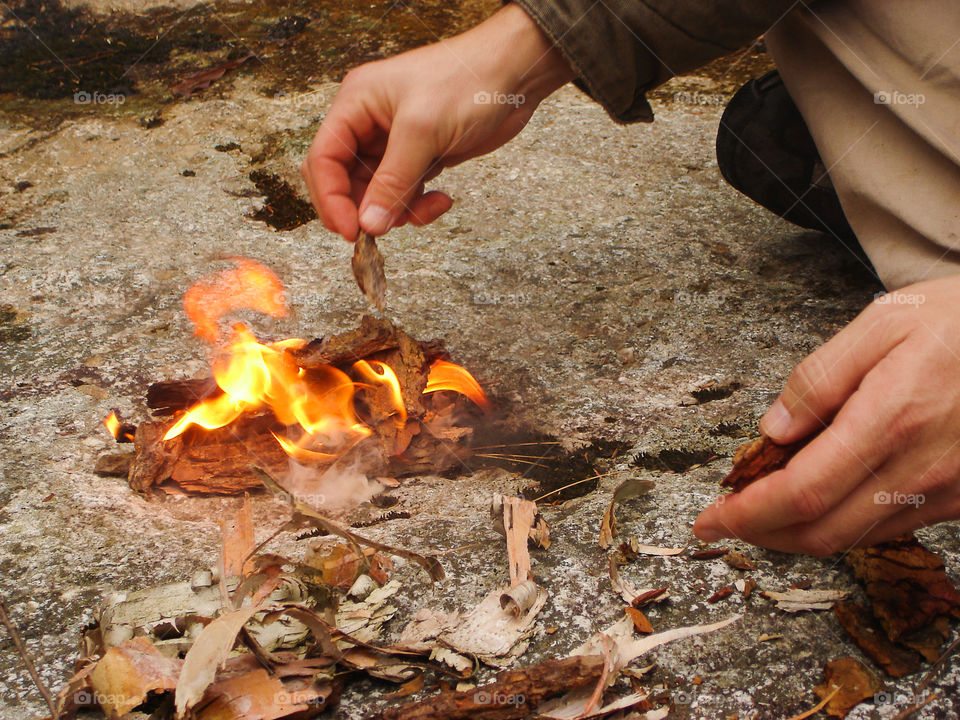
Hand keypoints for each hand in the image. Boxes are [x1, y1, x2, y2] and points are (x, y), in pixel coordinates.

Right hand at [301, 3, 573, 240]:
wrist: (515, 74)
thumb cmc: (467, 83)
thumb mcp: (423, 132)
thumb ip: (393, 181)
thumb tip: (369, 224)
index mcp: (356, 104)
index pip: (324, 158)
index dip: (331, 198)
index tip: (352, 231)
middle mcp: (368, 124)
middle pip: (345, 181)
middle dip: (365, 209)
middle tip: (383, 232)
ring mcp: (394, 143)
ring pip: (377, 194)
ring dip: (400, 210)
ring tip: (430, 207)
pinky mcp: (420, 157)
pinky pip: (405, 194)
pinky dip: (420, 205)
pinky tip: (444, 199)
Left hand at [694, 275, 959, 554]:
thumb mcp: (883, 322)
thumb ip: (820, 377)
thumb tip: (774, 428)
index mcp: (891, 420)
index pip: (803, 491)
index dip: (748, 514)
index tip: (709, 517)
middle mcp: (920, 469)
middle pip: (822, 531)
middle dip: (761, 533)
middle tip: (723, 518)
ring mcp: (945, 492)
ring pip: (852, 539)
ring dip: (795, 534)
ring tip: (759, 509)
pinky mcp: (959, 500)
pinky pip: (886, 530)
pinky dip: (837, 525)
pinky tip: (815, 501)